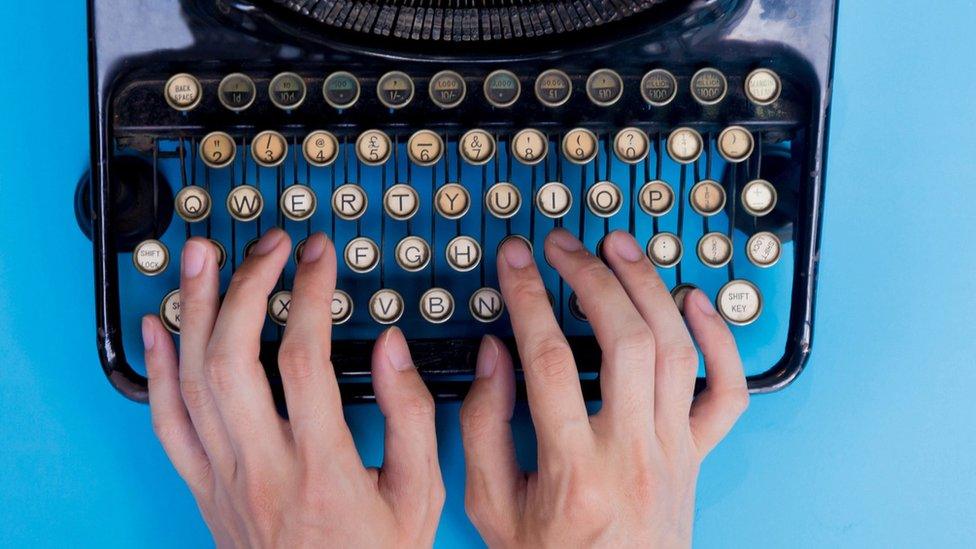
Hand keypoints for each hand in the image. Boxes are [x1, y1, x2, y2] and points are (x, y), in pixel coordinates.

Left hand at [141, 229, 444, 546]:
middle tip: (266, 246)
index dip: (309, 293)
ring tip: (202, 258)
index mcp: (323, 467)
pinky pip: (168, 424)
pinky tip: (160, 327)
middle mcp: (264, 467)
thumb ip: (412, 417)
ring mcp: (225, 478)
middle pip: (233, 358)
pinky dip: (158, 369)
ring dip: (194, 310)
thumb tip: (393, 348)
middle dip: (245, 286)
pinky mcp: (204, 488)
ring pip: (192, 381)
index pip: (305, 358)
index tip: (319, 256)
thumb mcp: (419, 496)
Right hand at [461, 229, 747, 547]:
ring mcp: (673, 449)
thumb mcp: (491, 504)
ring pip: (674, 349)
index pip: (549, 358)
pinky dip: (720, 340)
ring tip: (618, 246)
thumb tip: (496, 355)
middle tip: (563, 245)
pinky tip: (694, 300)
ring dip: (646, 286)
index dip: (527, 297)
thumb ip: (484, 427)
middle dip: (589, 276)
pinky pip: (726, 391)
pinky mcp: (697, 453)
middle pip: (622, 339)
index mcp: (573, 469)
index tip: (516, 260)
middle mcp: (632, 452)